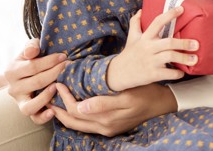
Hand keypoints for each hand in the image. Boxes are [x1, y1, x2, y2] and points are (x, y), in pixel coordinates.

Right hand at [4, 38, 67, 123]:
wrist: (21, 77)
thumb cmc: (29, 60)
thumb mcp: (28, 49)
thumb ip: (30, 46)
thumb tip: (33, 52)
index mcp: (12, 71)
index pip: (33, 66)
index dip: (50, 61)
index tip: (63, 57)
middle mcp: (13, 88)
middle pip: (36, 82)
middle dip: (55, 73)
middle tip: (68, 66)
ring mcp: (20, 102)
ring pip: (30, 105)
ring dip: (46, 97)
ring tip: (57, 87)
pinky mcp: (28, 111)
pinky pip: (34, 118)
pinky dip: (43, 117)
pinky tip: (54, 110)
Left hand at [49, 83, 176, 136]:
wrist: (162, 103)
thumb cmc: (146, 93)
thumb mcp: (127, 96)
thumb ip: (103, 103)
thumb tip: (81, 107)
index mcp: (106, 118)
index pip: (76, 111)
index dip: (65, 97)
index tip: (59, 82)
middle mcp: (104, 127)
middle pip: (73, 121)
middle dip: (58, 108)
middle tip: (50, 94)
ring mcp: (107, 129)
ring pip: (78, 125)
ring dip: (64, 115)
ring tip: (54, 103)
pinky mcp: (110, 128)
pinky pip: (87, 126)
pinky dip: (76, 118)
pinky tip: (72, 109)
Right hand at [106, 8, 197, 91]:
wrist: (118, 74)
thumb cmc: (128, 54)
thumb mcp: (131, 37)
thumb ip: (135, 23)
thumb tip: (140, 11)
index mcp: (144, 38)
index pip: (157, 22)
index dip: (169, 14)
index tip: (181, 9)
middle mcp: (148, 48)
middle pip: (168, 42)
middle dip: (183, 43)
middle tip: (196, 43)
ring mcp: (150, 61)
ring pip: (170, 57)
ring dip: (184, 58)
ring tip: (195, 58)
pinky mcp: (152, 74)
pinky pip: (168, 73)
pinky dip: (177, 73)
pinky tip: (183, 72)